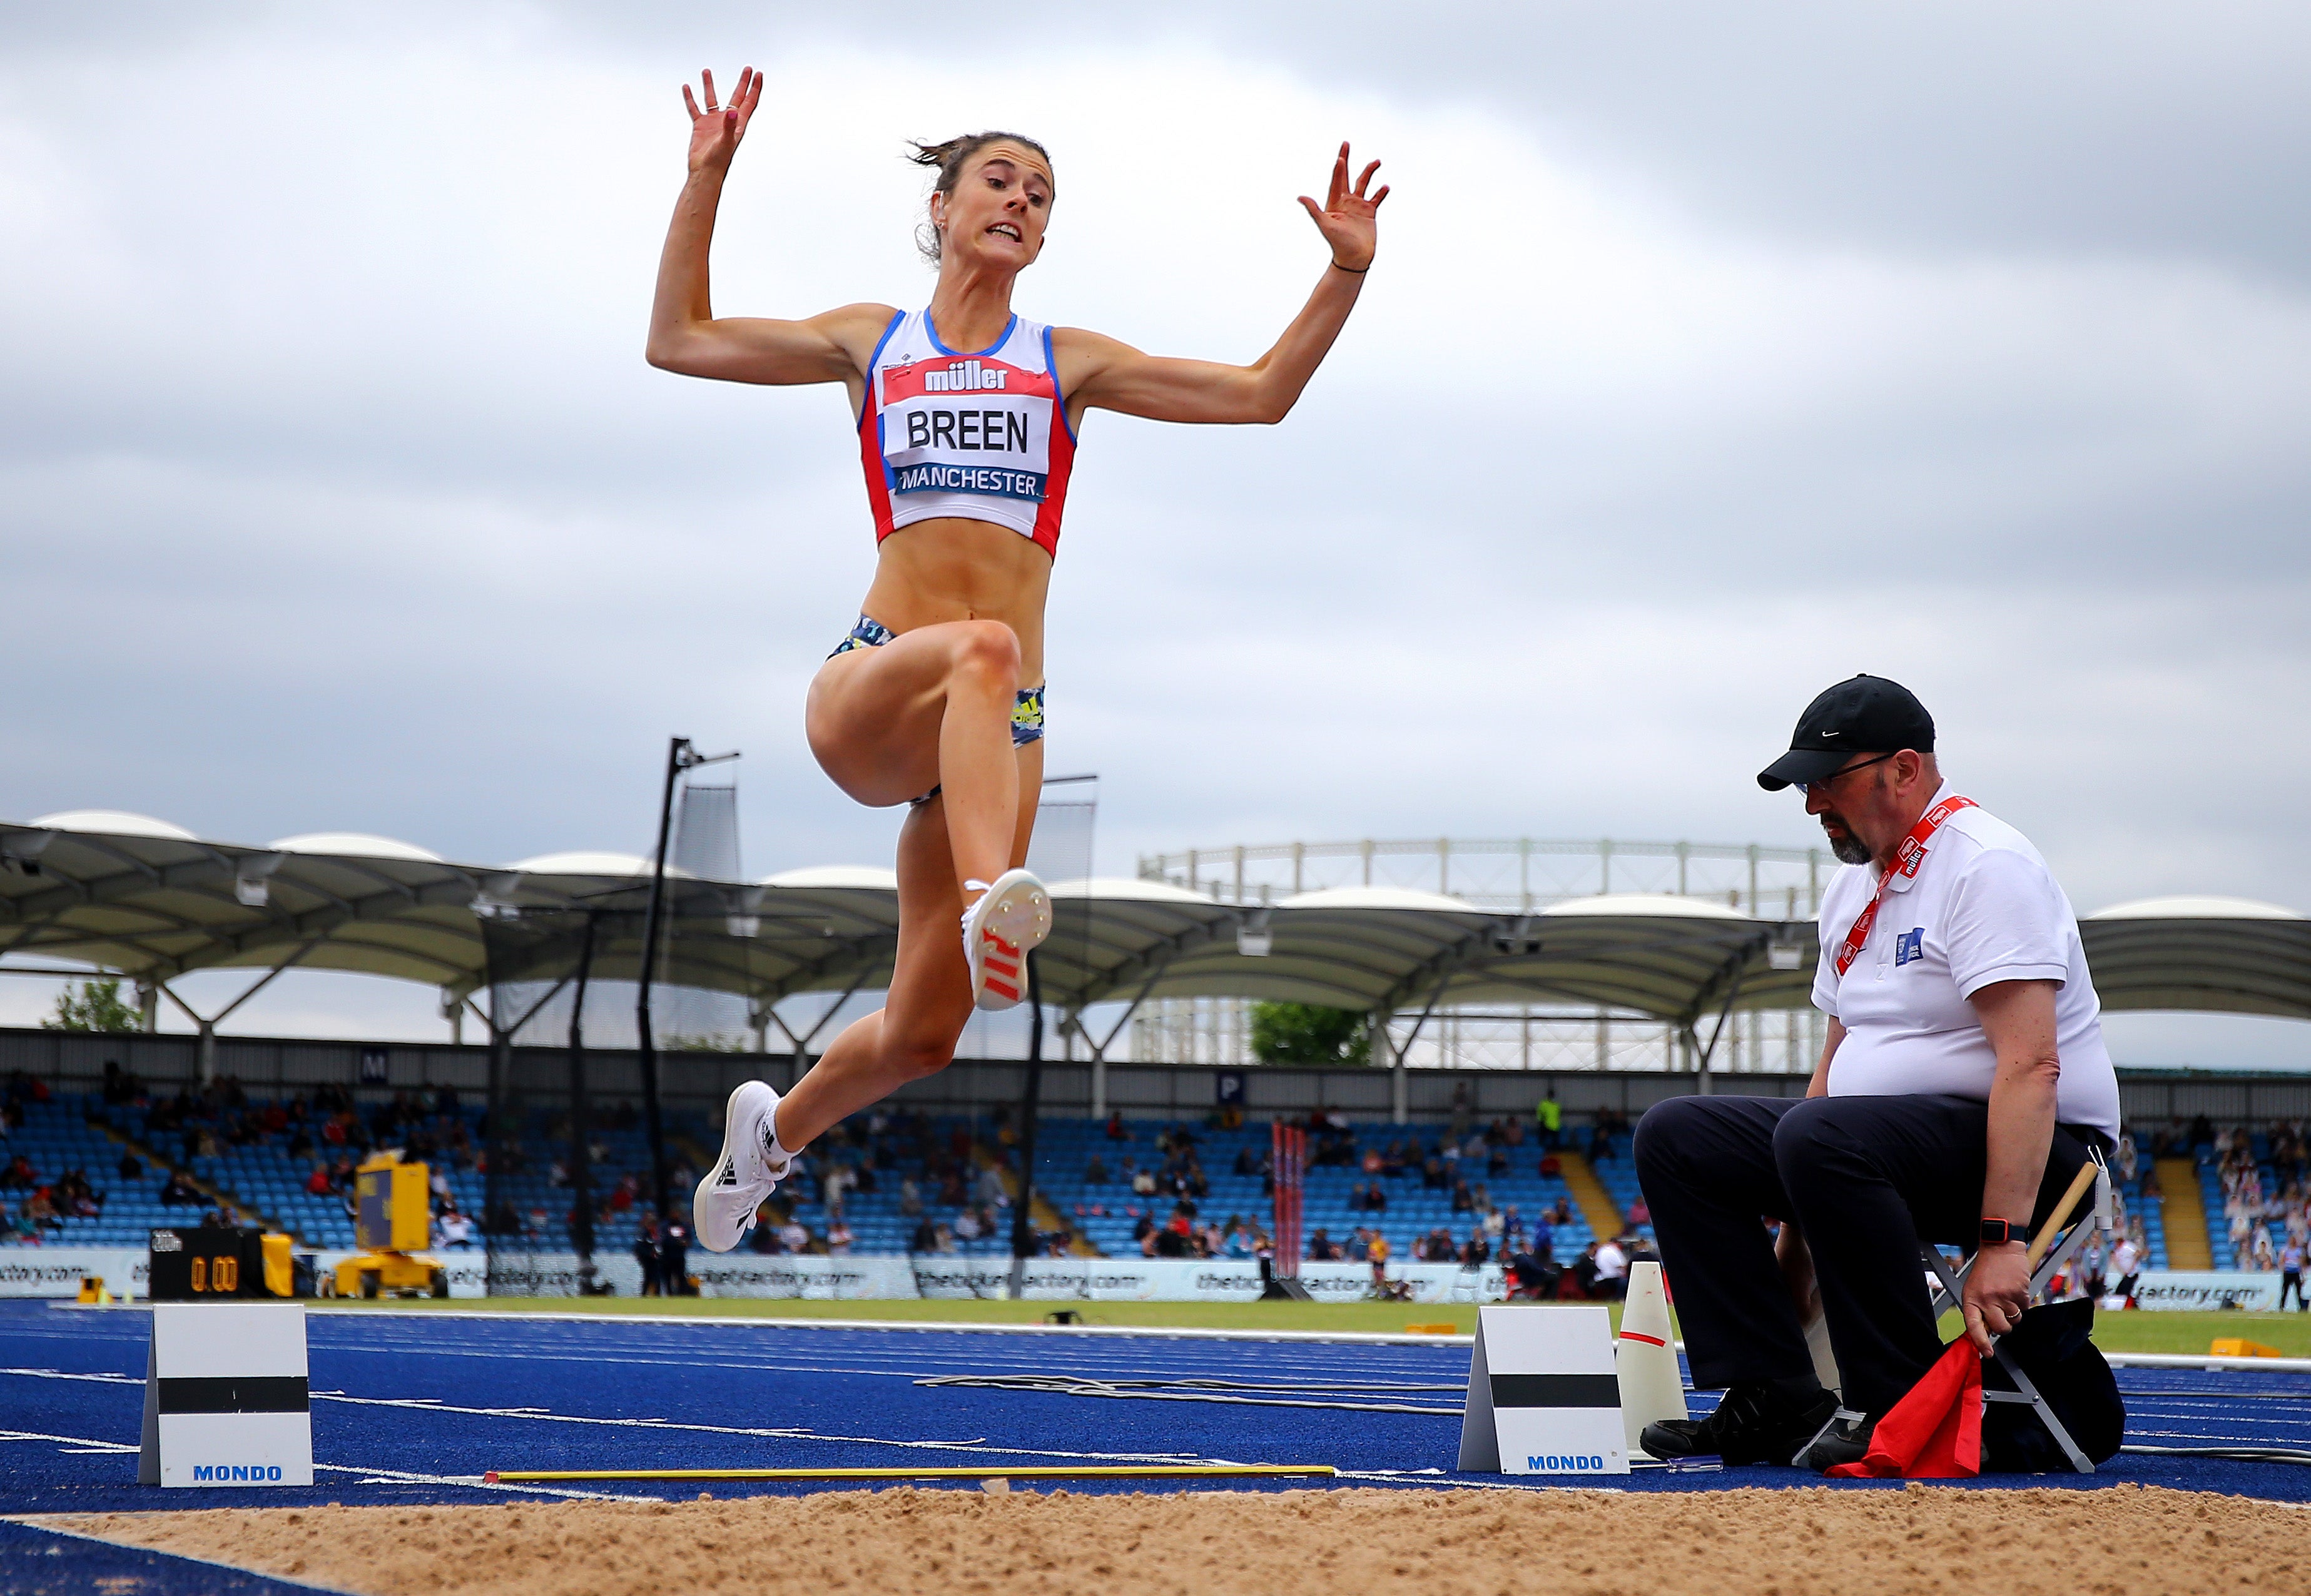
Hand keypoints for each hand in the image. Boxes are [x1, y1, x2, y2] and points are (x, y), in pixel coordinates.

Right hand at [681, 67, 762, 175]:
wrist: (705, 172)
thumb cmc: (718, 161)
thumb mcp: (726, 141)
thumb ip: (729, 125)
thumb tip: (732, 111)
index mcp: (738, 123)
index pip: (749, 102)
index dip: (754, 88)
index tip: (758, 74)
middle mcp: (727, 120)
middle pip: (737, 97)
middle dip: (742, 82)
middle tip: (747, 68)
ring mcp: (713, 122)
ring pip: (712, 99)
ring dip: (709, 86)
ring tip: (706, 71)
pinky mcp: (700, 126)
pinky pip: (694, 108)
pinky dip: (690, 98)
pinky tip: (687, 87)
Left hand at [1298, 142, 1387, 270]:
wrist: (1354, 257)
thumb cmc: (1338, 243)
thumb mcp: (1325, 224)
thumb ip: (1313, 209)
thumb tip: (1300, 197)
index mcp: (1334, 203)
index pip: (1336, 181)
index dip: (1338, 170)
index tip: (1340, 158)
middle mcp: (1345, 201)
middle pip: (1346, 175)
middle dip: (1345, 160)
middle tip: (1345, 143)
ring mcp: (1357, 206)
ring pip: (1364, 183)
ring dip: (1369, 172)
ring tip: (1376, 161)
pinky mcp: (1369, 212)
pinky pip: (1376, 198)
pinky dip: (1381, 192)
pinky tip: (1385, 185)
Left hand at [1961, 1242, 2031, 1355]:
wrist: (2000, 1248)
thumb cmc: (1986, 1269)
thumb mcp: (1974, 1288)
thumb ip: (1979, 1309)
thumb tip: (1987, 1331)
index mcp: (1971, 1298)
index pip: (1973, 1326)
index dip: (1980, 1342)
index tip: (1987, 1353)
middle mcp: (1986, 1299)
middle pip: (2000, 1329)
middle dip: (2004, 1326)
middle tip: (2003, 1313)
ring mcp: (2004, 1296)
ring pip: (2015, 1320)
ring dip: (2014, 1312)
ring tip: (2007, 1295)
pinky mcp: (2019, 1293)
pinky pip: (2025, 1308)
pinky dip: (2022, 1302)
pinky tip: (2015, 1289)